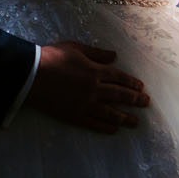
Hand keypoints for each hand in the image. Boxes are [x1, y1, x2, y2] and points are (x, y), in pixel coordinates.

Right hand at [25, 41, 148, 133]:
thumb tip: (114, 56)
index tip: (141, 87)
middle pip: (120, 95)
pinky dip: (106, 127)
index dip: (132, 83)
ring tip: (135, 122)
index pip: (119, 78)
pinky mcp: (75, 116)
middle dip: (135, 100)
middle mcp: (94, 89)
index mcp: (95, 71)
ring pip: (111, 113)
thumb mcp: (76, 48)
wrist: (32, 75)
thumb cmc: (52, 57)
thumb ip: (96, 53)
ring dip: (125, 117)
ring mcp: (85, 104)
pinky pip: (94, 124)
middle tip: (146, 104)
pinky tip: (114, 130)